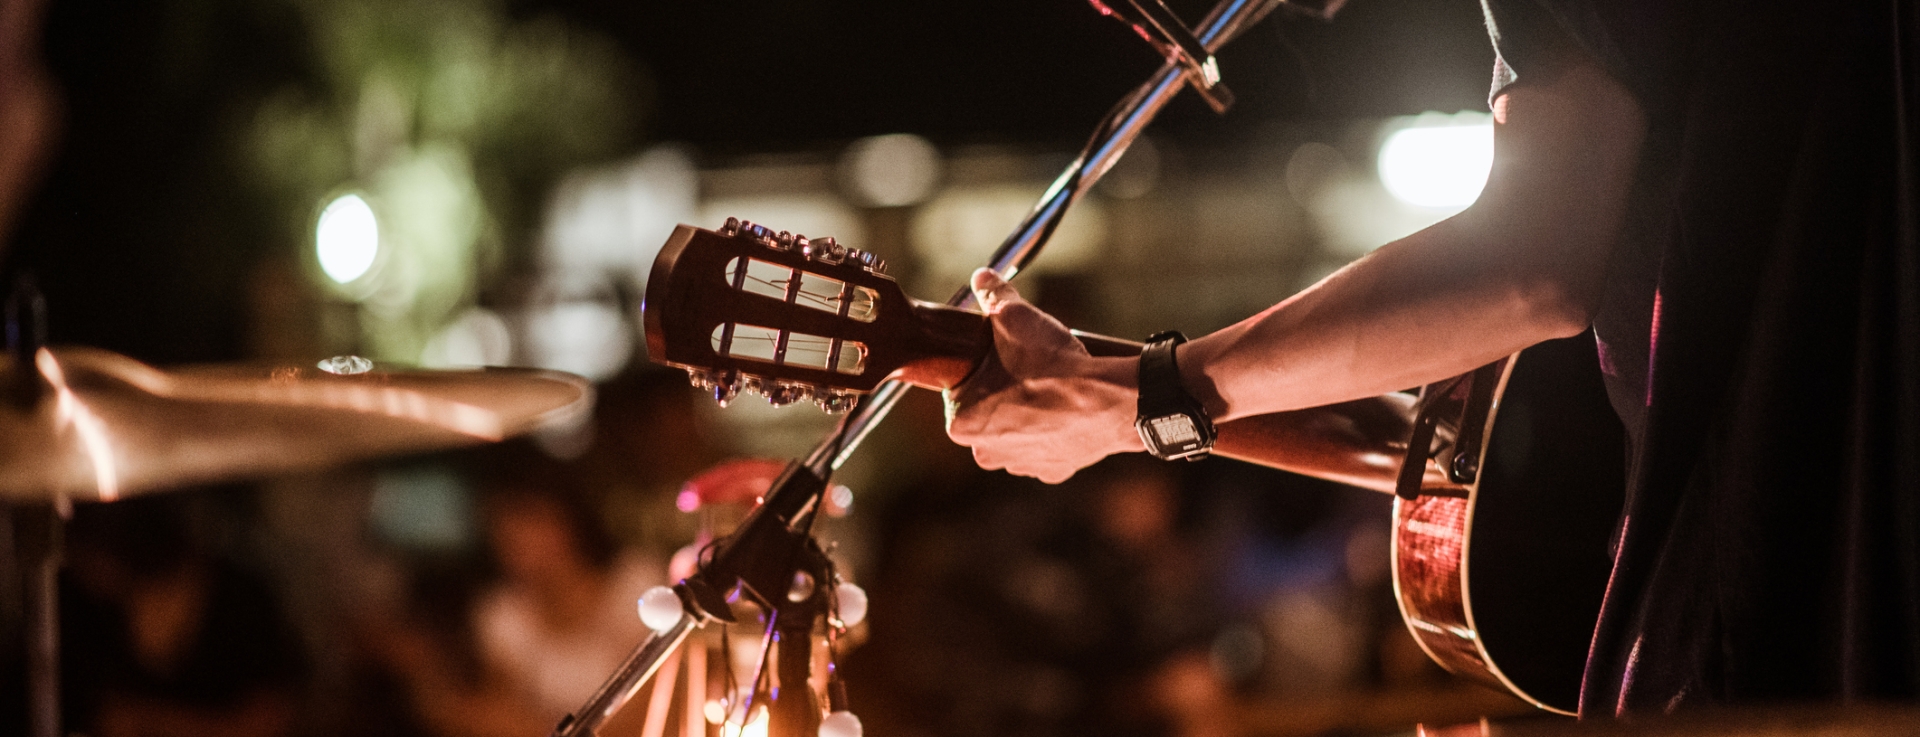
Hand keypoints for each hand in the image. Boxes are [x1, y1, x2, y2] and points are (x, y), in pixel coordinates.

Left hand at [944, 269, 1143, 482]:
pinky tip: (1066, 410)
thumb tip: (982, 277)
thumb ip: (993, 296)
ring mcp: (1021, 464)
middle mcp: (985, 452)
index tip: (1000, 356)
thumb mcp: (1015, 318)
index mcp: (962, 423)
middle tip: (1027, 368)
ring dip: (1028, 412)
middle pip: (987, 412)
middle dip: (1004, 391)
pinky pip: (1047, 445)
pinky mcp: (1054, 471)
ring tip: (1049, 386)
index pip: (960, 389)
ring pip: (1017, 430)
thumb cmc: (1054, 366)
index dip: (981, 368)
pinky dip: (1055, 429)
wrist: (1109, 401)